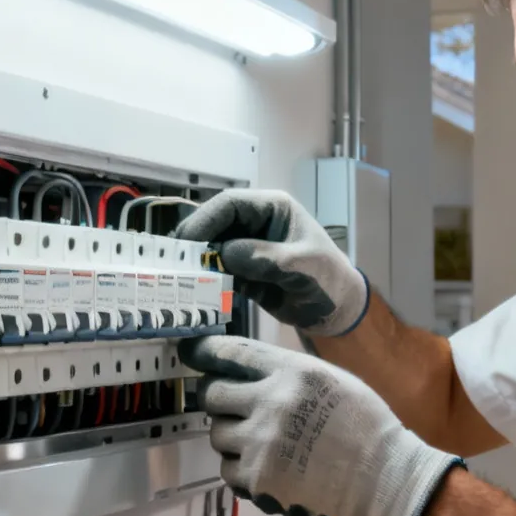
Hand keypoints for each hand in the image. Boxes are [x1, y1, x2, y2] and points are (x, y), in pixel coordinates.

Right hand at [174, 190, 368, 337]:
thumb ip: (266, 258)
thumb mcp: (303, 266)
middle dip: (196, 243)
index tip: (186, 243)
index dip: (204, 220)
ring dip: (199, 264)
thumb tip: (225, 254)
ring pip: (212, 249)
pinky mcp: (243, 272)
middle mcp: (256, 224)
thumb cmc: (329, 280)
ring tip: (182, 281)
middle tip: (177, 265)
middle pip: (214, 225)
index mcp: (273, 208)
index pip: (230, 204)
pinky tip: (197, 294)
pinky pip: (218, 272)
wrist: (339, 310)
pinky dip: (207, 281)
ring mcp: (248, 248)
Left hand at [181, 335, 461, 515]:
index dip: (205, 351)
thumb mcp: (330, 380)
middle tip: (234, 408)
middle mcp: (271, 402)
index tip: (191, 352)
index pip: (232, 352)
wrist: (382, 479)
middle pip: (213, 394)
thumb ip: (286, 373)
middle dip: (220, 399)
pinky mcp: (257, 478)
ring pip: (218, 433)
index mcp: (292, 371)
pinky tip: (268, 466)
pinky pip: (227, 468)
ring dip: (233, 437)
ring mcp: (261, 442)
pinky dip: (241, 468)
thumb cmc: (362, 426)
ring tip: (264, 443)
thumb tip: (242, 371)